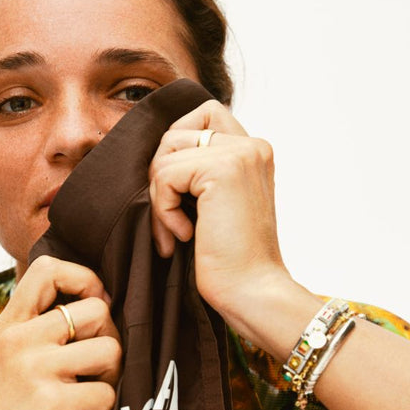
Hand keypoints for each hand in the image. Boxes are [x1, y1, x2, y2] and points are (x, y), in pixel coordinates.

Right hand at [0, 256, 121, 409]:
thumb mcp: (5, 363)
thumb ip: (38, 331)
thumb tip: (98, 304)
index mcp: (8, 326)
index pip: (49, 267)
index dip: (84, 280)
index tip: (91, 310)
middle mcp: (19, 340)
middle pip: (98, 309)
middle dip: (108, 341)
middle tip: (92, 372)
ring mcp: (35, 371)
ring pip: (111, 349)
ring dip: (110, 379)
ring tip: (85, 400)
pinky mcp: (55, 405)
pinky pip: (108, 393)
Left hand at [148, 100, 288, 324]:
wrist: (250, 292)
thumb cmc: (229, 259)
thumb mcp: (213, 206)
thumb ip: (198, 173)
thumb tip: (156, 155)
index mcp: (253, 152)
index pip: (202, 117)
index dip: (176, 150)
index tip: (178, 194)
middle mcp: (252, 145)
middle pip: (176, 133)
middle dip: (161, 177)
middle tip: (169, 219)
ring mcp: (240, 154)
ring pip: (166, 154)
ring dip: (160, 198)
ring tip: (177, 232)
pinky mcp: (223, 169)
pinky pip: (165, 176)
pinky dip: (163, 210)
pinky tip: (185, 236)